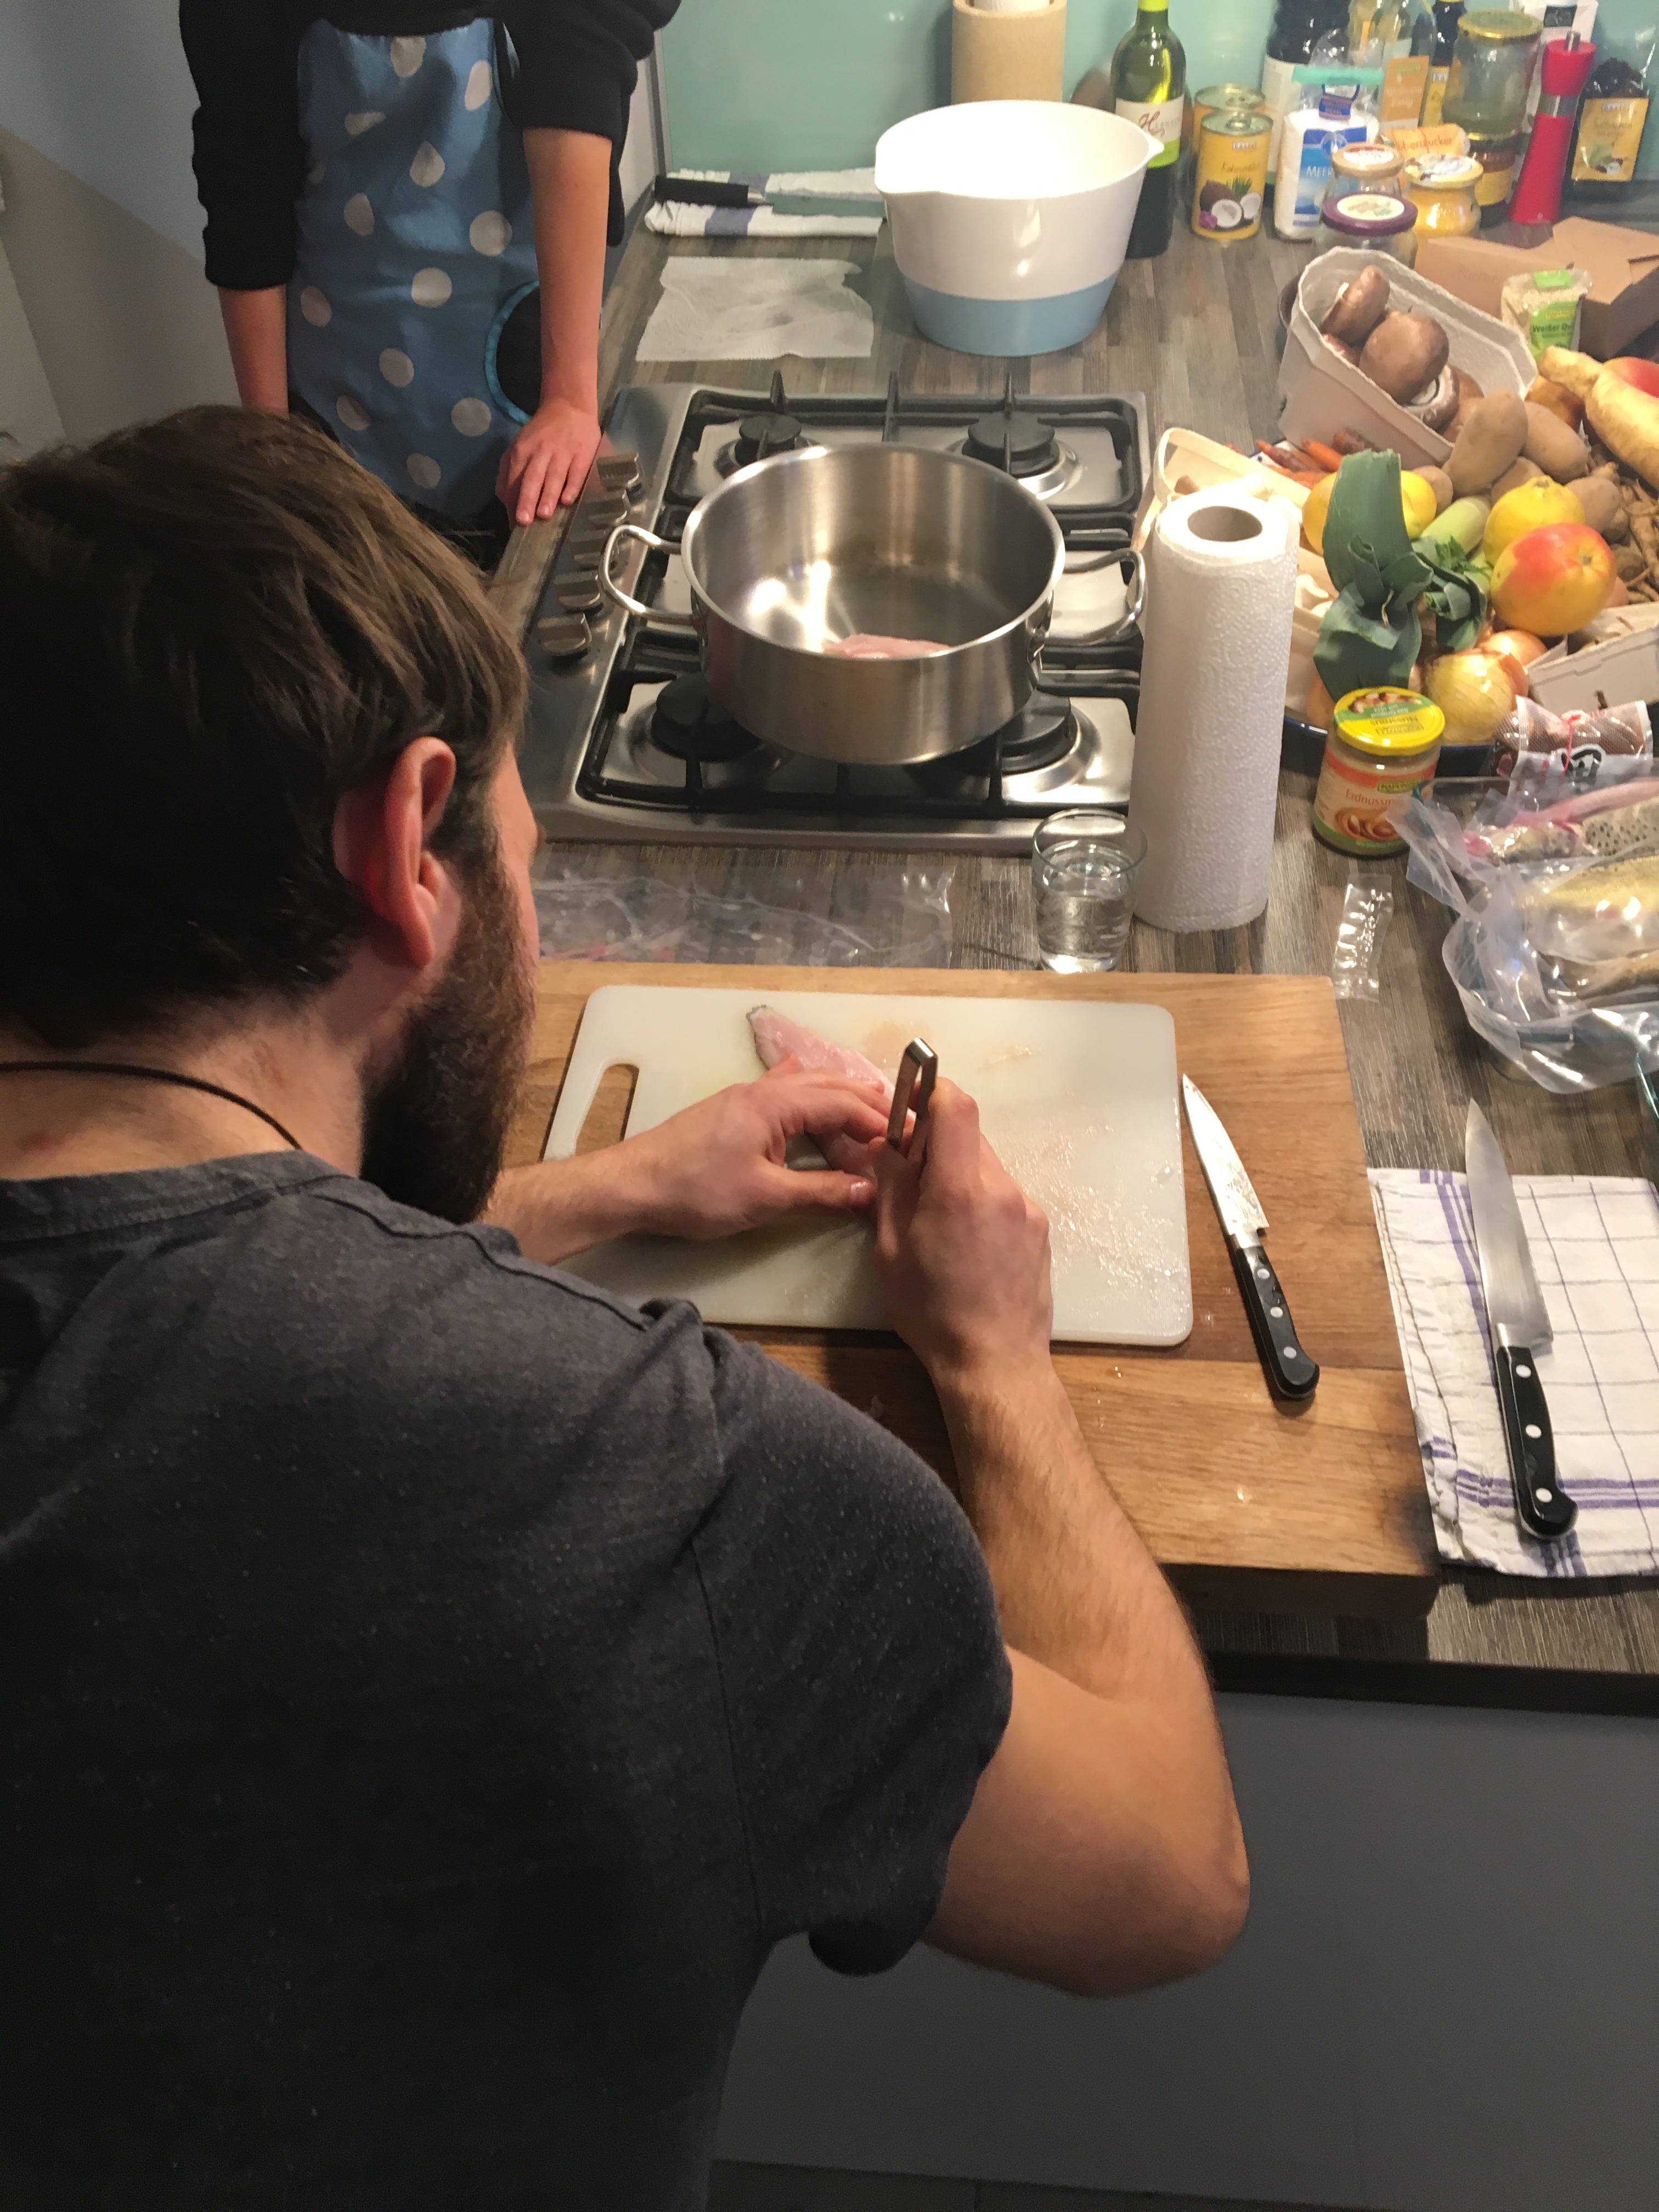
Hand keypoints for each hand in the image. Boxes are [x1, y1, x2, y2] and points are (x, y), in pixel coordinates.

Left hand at [497, 397, 601, 523]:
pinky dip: (572, 487)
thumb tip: (505, 500)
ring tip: (544, 515)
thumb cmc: (541, 434)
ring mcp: (563, 452)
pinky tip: (567, 501)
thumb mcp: (519, 446)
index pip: (513, 478)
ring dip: (548, 496)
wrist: (569, 407)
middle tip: (523, 521)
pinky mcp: (583, 454)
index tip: (512, 522)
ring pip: (554, 477)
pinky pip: (577, 474)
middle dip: (526, 499)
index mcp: (521, 450)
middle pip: (531, 478)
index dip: (512, 501)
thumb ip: (509, 471)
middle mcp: (540, 451)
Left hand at [617, 1060, 888, 1238]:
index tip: (912, 1136)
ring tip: (872, 1112)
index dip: (881, 1119)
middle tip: (903, 1122)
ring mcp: (745, 1097)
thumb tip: (871, 1192)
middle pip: (829, 1086)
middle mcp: (763, 1090)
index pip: (843, 1102)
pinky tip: (810, 1086)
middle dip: (869, 1102)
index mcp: (775, 1103)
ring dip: (841, 1097)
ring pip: (806, 1086)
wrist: (632, 1186)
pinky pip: (783, 1090)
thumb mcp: (766, 1197)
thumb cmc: (697, 1191)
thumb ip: (822, 1192)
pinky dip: (809, 1093)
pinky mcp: (732, 1111)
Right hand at [871, 1080, 1052, 1386]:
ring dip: (958, 1173)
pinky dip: (980, 1199)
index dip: (932, 1090)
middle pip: (969, 1134)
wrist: (995, 1363)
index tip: (910, 1102)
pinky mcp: (1039, 1227)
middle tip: (909, 1173)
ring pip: (986, 1164)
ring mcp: (1026, 1207)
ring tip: (937, 1219)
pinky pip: (1003, 1193)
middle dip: (936, 1142)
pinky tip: (966, 1240)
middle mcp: (1001, 1188)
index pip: (956, 1106)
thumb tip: (886, 1145)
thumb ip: (890, 1187)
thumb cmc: (933, 1313)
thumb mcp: (890, 1250)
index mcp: (959, 1189)